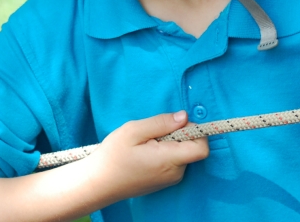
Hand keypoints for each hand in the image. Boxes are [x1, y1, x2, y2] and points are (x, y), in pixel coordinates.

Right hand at [86, 111, 208, 201]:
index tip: (177, 124)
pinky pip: (174, 162)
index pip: (202, 148)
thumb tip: (185, 117)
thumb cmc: (113, 156)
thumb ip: (162, 123)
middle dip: (179, 134)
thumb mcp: (134, 130)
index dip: (196, 132)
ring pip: (182, 154)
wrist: (98, 183)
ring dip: (170, 143)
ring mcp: (170, 180)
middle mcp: (175, 173)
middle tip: (153, 132)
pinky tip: (145, 152)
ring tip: (145, 143)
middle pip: (192, 148)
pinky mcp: (163, 182)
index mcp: (169, 160)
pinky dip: (165, 152)